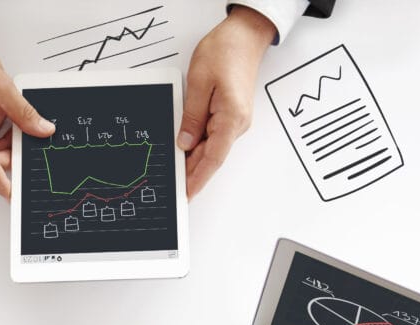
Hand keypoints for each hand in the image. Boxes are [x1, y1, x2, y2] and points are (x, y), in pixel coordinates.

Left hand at [178, 6, 275, 197]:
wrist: (245, 35)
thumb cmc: (226, 51)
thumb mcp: (200, 82)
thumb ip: (192, 116)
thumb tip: (185, 143)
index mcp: (232, 118)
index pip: (213, 158)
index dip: (198, 179)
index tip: (187, 194)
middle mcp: (237, 123)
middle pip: (212, 156)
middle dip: (192, 173)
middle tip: (174, 188)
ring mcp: (235, 120)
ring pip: (211, 148)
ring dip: (194, 160)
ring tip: (175, 172)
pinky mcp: (230, 115)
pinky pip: (213, 137)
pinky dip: (199, 146)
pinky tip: (186, 151)